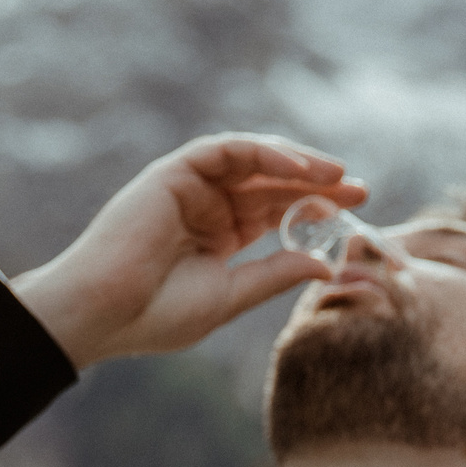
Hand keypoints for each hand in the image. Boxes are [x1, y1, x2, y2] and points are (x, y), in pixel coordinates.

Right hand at [10, 134, 364, 368]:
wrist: (103, 312)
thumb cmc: (156, 316)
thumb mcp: (230, 297)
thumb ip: (274, 274)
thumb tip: (327, 263)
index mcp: (220, 237)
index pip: (277, 212)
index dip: (317, 208)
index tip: (357, 212)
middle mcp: (208, 207)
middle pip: (273, 183)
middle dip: (319, 182)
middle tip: (361, 189)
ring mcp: (190, 187)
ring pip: (254, 161)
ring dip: (298, 163)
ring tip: (337, 175)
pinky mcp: (174, 172)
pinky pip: (228, 150)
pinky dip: (264, 153)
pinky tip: (298, 168)